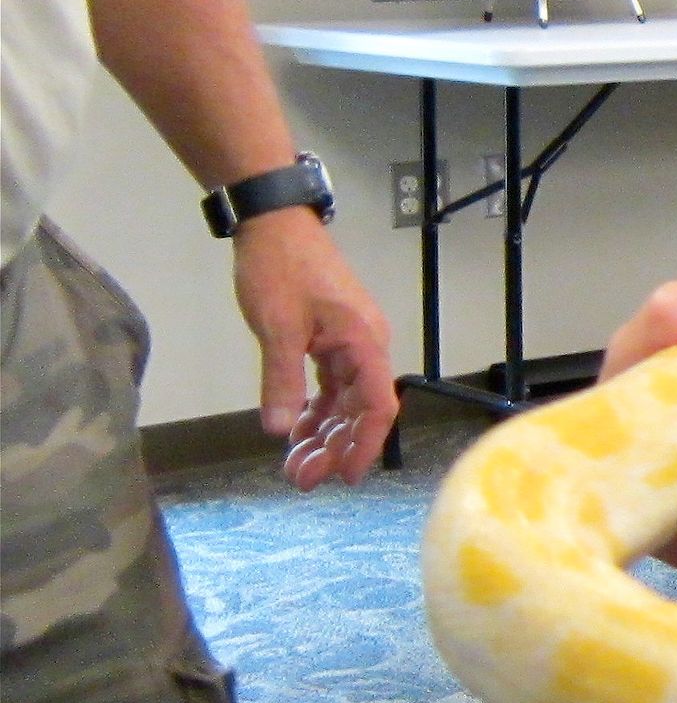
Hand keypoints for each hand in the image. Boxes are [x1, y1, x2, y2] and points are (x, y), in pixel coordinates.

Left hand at [231, 211, 398, 489]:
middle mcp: (365, 346)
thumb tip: (280, 430)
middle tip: (302, 479)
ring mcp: (349, 342)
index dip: (364, 446)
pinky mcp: (331, 337)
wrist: (274, 223)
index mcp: (364, 343)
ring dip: (323, 433)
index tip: (345, 477)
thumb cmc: (280, 269)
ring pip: (344, 400)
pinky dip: (315, 409)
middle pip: (359, 410)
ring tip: (295, 464)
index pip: (376, 407)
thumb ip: (281, 381)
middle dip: (335, 448)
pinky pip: (330, 384)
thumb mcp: (277, 328)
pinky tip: (296, 431)